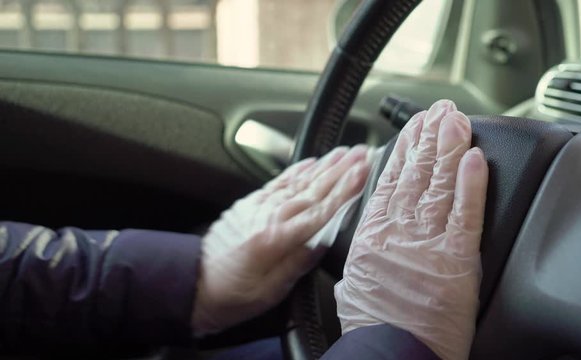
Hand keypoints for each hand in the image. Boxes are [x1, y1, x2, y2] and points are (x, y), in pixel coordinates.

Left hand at [192, 145, 370, 334]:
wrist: (193, 285)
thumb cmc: (231, 294)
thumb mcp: (270, 292)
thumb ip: (297, 264)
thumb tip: (323, 241)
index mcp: (277, 239)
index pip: (321, 210)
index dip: (345, 190)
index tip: (364, 172)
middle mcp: (269, 216)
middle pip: (314, 189)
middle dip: (342, 170)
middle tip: (364, 154)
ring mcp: (259, 206)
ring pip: (299, 181)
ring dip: (325, 164)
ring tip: (346, 151)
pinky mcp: (251, 203)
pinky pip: (279, 181)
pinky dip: (298, 169)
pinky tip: (313, 160)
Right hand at [335, 100, 488, 359]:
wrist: (389, 354)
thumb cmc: (372, 326)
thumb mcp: (353, 282)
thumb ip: (365, 250)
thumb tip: (369, 235)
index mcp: (372, 234)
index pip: (389, 179)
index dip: (404, 149)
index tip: (413, 127)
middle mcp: (397, 231)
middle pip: (416, 174)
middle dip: (429, 137)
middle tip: (440, 110)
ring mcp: (427, 242)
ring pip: (438, 184)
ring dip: (449, 147)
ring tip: (455, 119)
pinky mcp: (455, 259)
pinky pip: (466, 213)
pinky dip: (470, 184)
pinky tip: (474, 158)